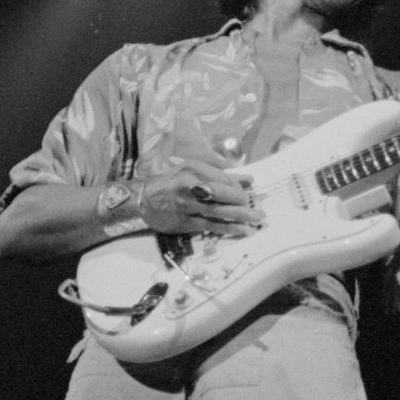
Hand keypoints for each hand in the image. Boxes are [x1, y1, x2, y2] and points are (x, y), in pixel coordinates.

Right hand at [103, 151, 263, 236]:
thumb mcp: (193, 171)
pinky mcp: (184, 222)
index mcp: (193, 169)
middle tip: (256, 209)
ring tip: (256, 220)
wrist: (143, 199)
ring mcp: (187, 205)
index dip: (239, 187)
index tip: (248, 193)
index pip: (223, 179)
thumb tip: (248, 179)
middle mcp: (190, 186)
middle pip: (223, 194)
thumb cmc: (172, 182)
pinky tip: (241, 230)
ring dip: (240, 216)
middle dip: (242, 202)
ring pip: (218, 211)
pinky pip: (210, 225)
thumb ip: (221, 174)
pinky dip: (227, 228)